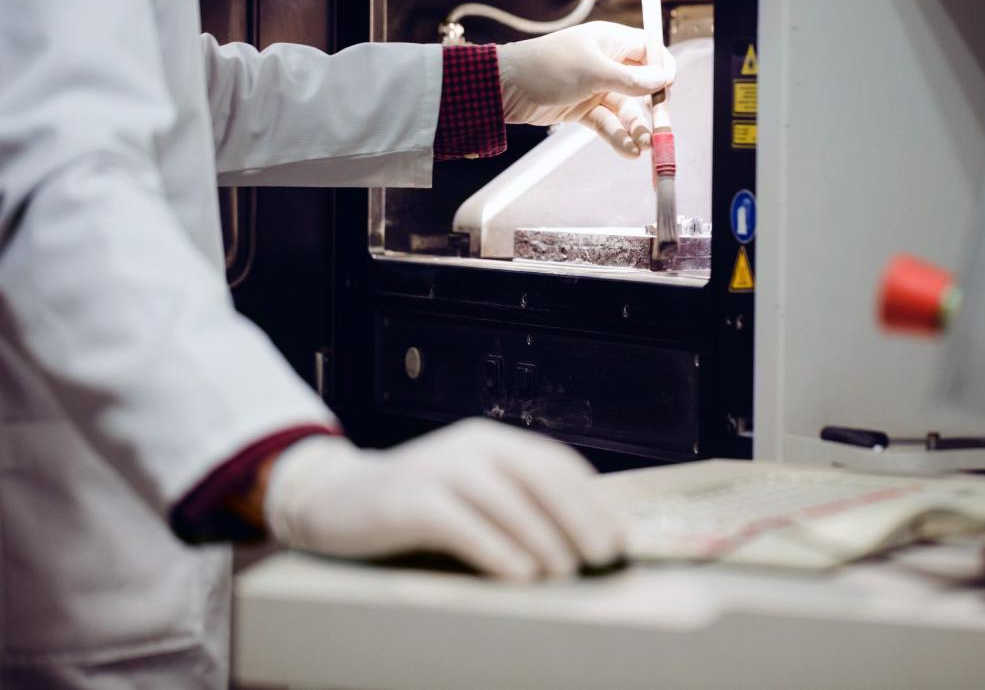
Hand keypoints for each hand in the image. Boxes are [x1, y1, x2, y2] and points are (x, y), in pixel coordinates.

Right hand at [263, 418, 624, 579]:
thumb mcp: (470, 490)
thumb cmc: (417, 505)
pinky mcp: (409, 499)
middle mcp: (470, 447)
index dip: (593, 499)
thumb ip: (514, 500)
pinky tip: (517, 574)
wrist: (335, 499)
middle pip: (538, 476)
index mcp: (492, 442)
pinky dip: (494, 549)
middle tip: (601, 555)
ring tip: (564, 571)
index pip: (556, 463)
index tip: (617, 535)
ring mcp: (438, 469)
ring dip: (542, 537)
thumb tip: (580, 537)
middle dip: (578, 516)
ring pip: (504, 499)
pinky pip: (461, 523)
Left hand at [497, 21, 675, 158]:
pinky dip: (618, 136)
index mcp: (610, 41)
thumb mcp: (593, 71)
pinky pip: (607, 123)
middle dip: (651, 107)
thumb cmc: (548, 67)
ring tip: (644, 147)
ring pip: (624, 109)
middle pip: (640, 85)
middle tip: (661, 128)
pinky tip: (629, 151)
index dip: (661, 67)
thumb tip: (663, 79)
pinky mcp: (582, 109)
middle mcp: (605, 63)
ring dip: (635, 128)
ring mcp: (594, 88)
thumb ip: (630, 79)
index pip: (648, 49)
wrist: (504, 87)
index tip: (668, 87)